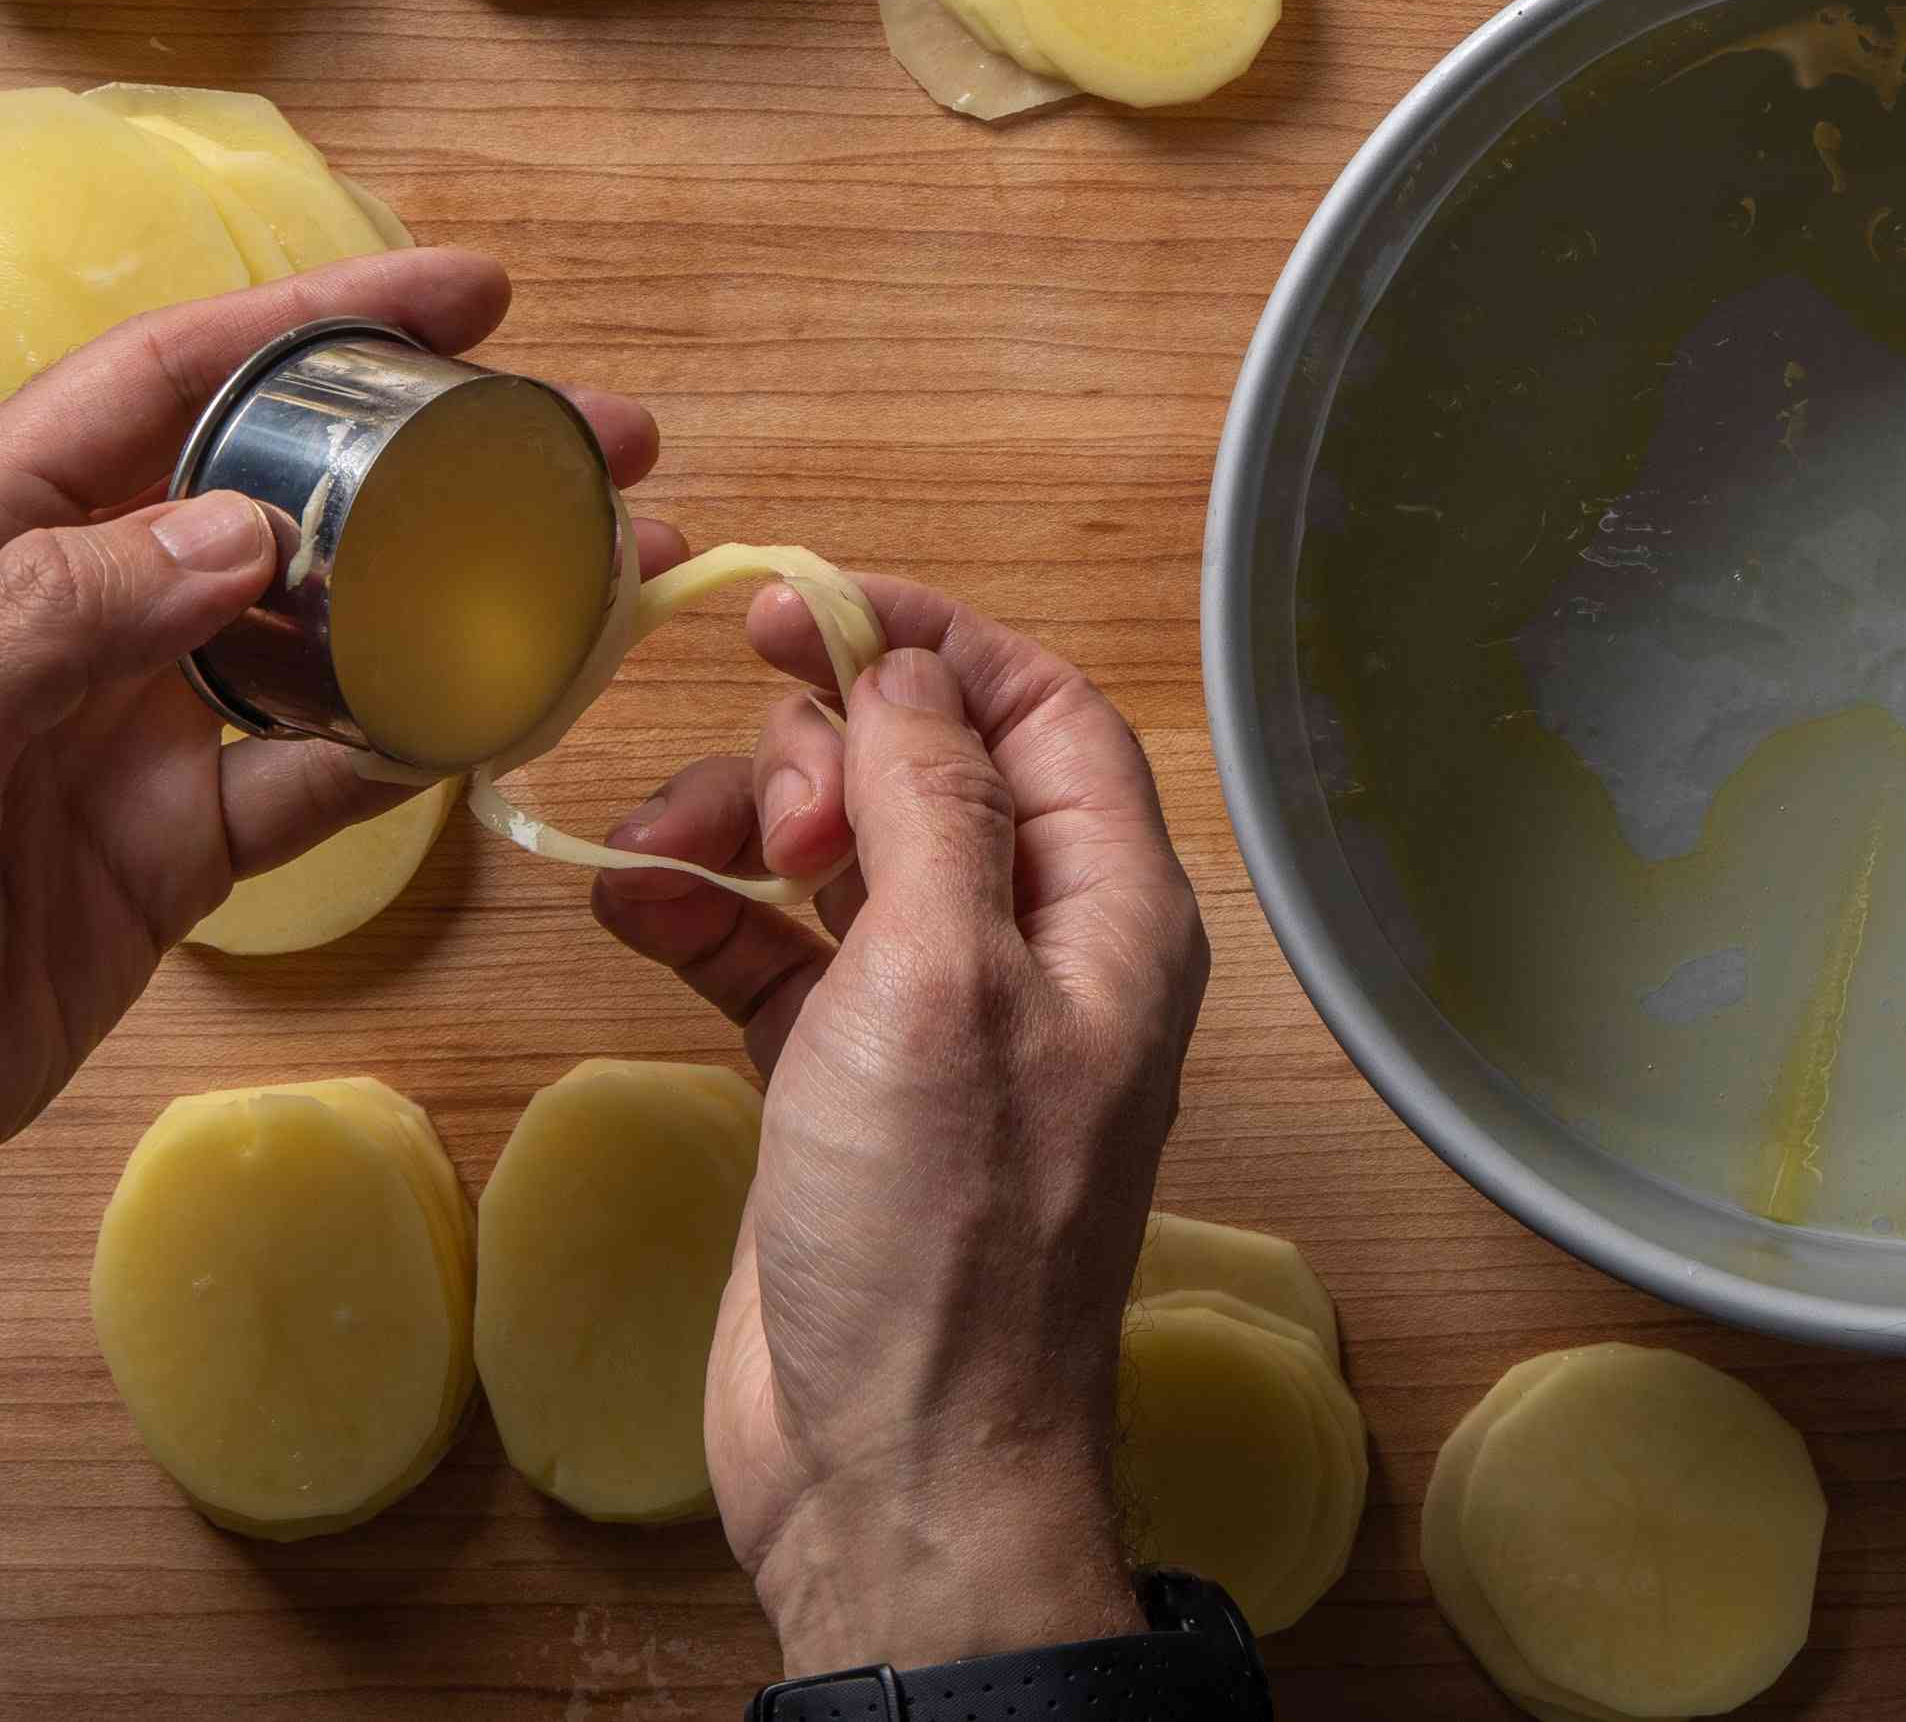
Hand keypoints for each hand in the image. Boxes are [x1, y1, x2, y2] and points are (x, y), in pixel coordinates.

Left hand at [0, 250, 685, 1140]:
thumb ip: (62, 607)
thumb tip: (253, 537)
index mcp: (2, 527)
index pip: (176, 380)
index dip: (322, 321)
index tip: (476, 296)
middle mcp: (84, 610)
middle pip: (292, 496)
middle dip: (451, 456)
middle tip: (608, 442)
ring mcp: (134, 732)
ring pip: (334, 640)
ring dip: (470, 604)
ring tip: (612, 574)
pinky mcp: (171, 856)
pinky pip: (318, 789)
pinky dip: (412, 757)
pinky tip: (507, 720)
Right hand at [589, 577, 1210, 1672]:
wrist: (895, 1462)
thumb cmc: (948, 1232)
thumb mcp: (944, 980)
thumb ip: (934, 805)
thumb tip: (905, 673)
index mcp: (1111, 914)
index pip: (1043, 714)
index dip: (931, 644)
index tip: (801, 610)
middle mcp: (1040, 952)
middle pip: (934, 772)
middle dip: (828, 749)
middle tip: (765, 801)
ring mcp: (940, 1020)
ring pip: (846, 854)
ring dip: (747, 828)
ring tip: (657, 851)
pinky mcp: (848, 1083)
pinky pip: (777, 955)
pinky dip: (708, 917)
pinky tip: (628, 901)